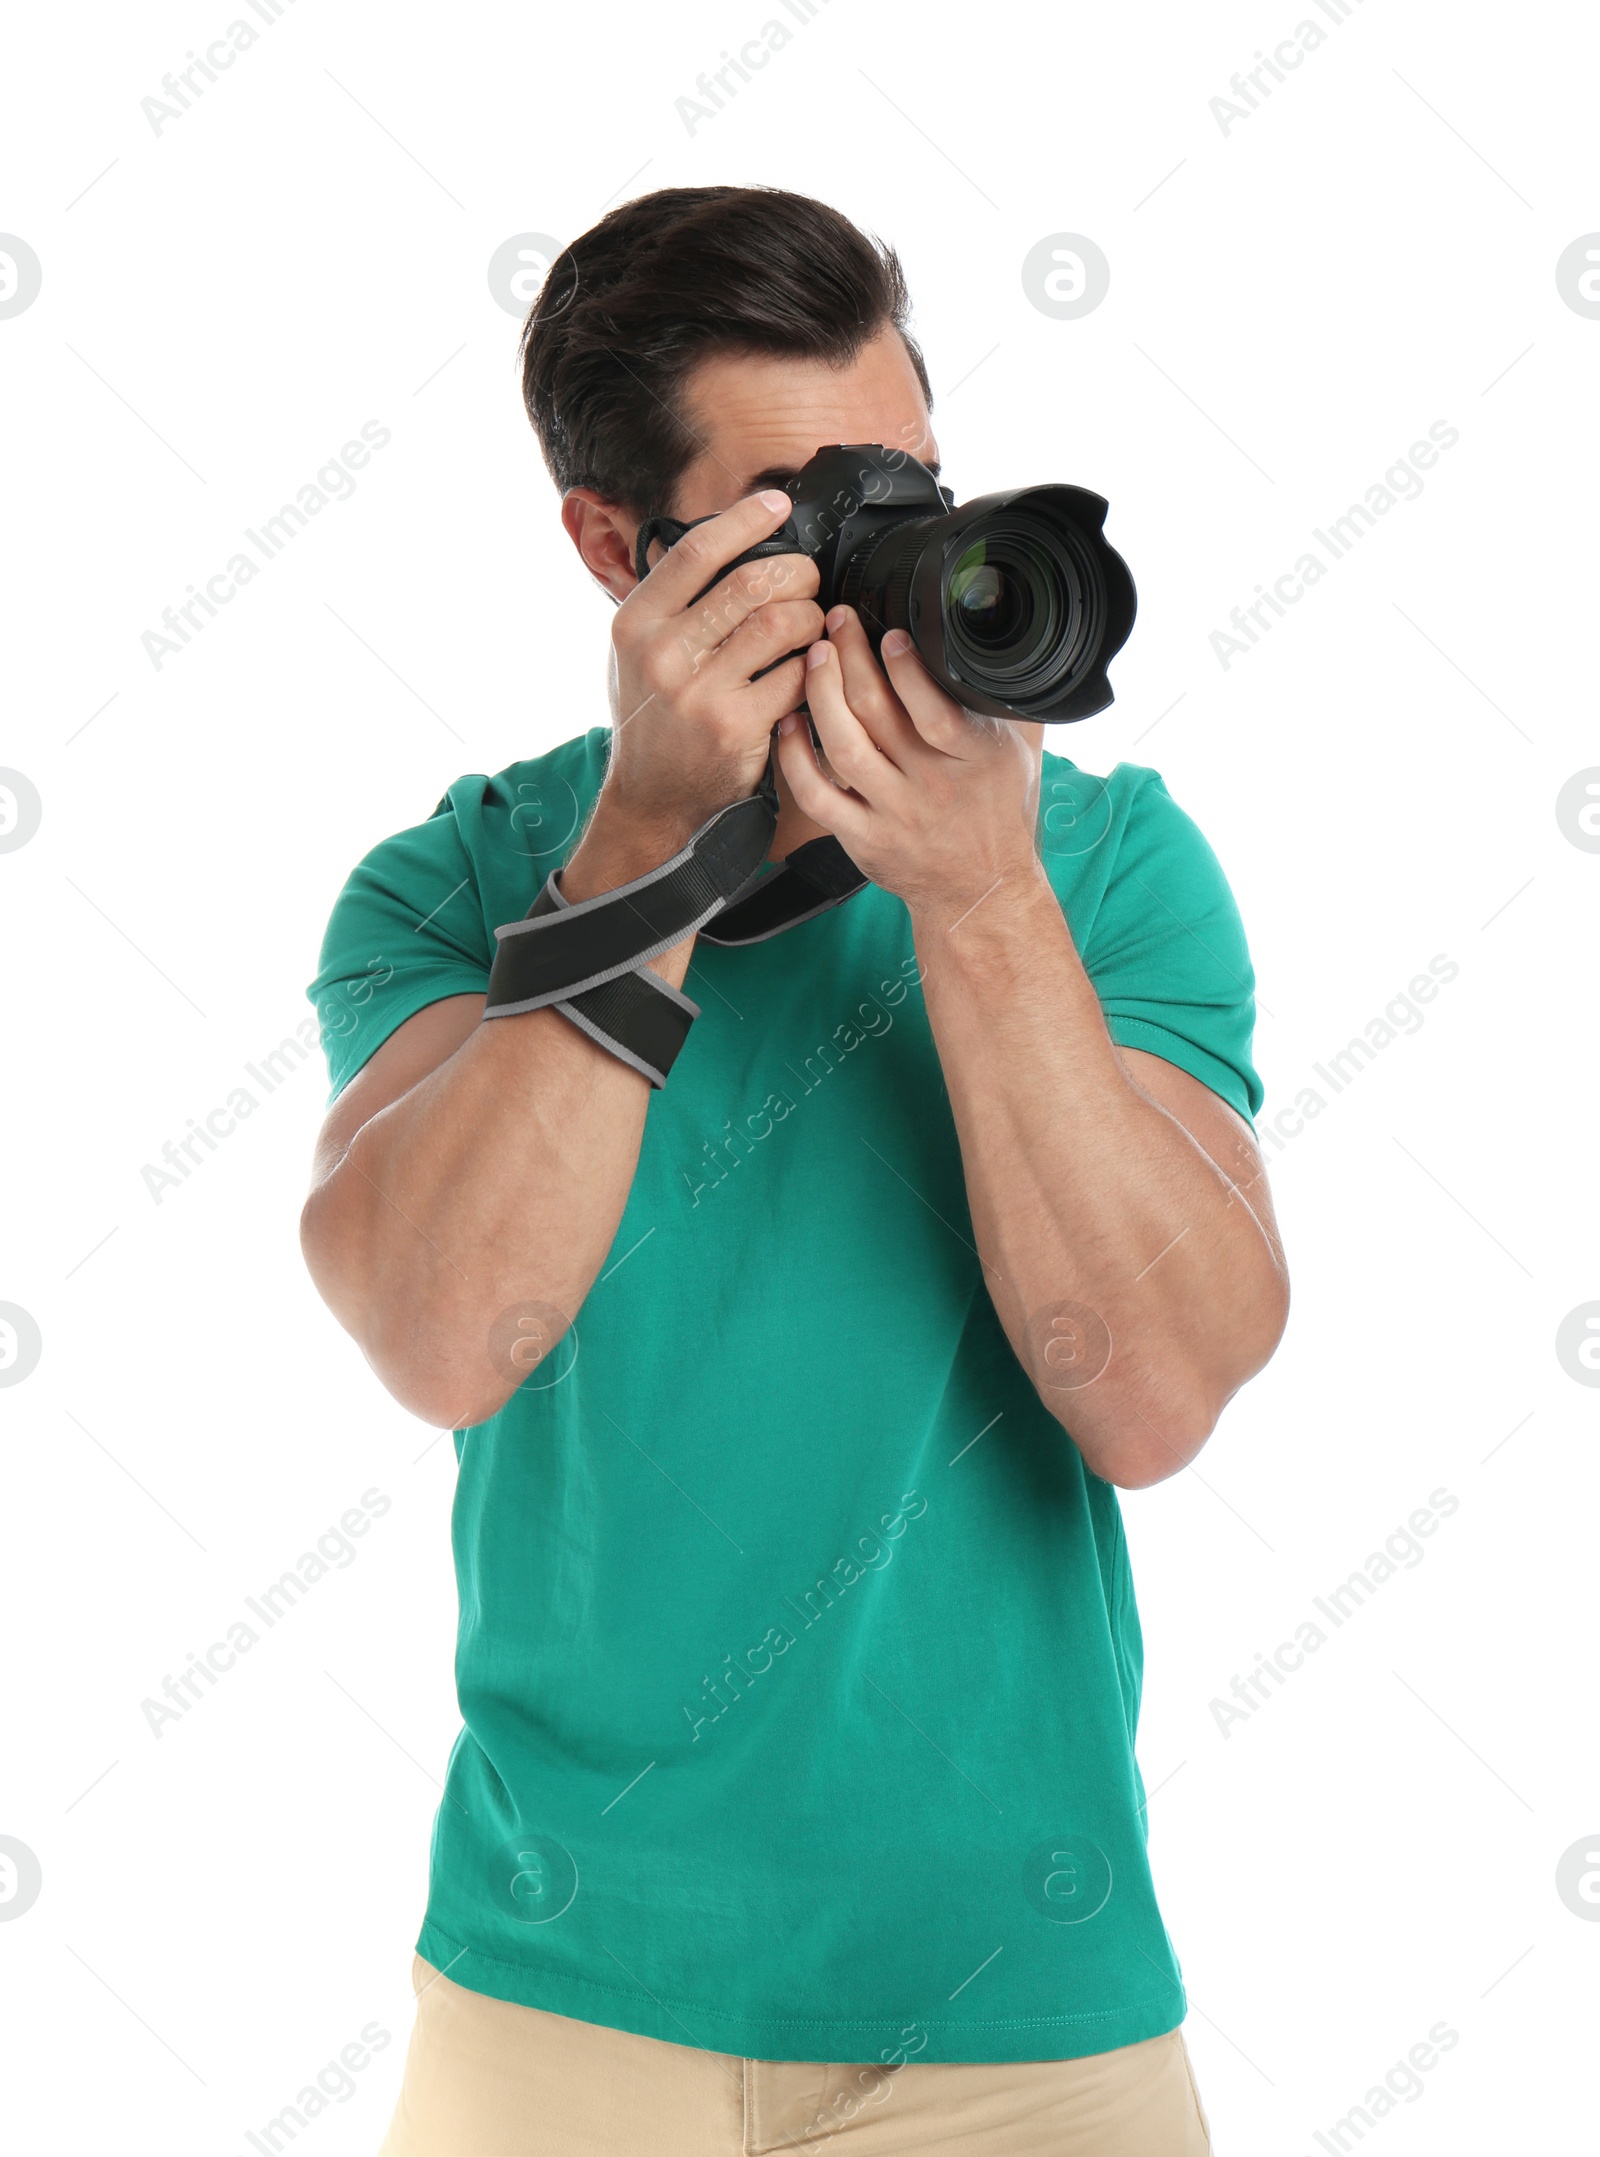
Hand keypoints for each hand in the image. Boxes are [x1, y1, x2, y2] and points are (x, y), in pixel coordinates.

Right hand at [601, 490, 821, 846]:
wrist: (652, 795)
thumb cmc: (653, 715)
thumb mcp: (636, 652)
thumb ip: (669, 601)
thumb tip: (722, 538)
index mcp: (636, 622)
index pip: (695, 551)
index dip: (744, 520)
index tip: (777, 504)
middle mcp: (661, 653)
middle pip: (750, 582)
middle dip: (796, 572)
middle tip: (810, 578)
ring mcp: (698, 692)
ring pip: (779, 624)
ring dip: (810, 616)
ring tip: (813, 622)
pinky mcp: (735, 726)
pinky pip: (794, 677)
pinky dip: (812, 666)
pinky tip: (811, 665)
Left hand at [775, 606, 1044, 918]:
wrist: (981, 890)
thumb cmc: (998, 814)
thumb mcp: (1020, 753)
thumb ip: (1005, 702)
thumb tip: (997, 643)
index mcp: (974, 757)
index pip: (935, 708)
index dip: (906, 667)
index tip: (887, 631)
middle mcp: (931, 784)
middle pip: (876, 711)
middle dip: (851, 656)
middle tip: (837, 621)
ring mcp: (893, 812)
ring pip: (842, 745)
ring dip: (820, 694)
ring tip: (815, 657)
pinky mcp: (862, 837)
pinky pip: (817, 794)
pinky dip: (795, 756)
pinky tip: (789, 722)